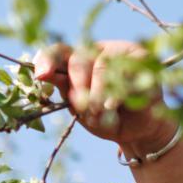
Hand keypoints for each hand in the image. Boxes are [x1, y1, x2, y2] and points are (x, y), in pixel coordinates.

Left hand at [33, 40, 178, 158]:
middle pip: (78, 60)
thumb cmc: (105, 118)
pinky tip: (114, 105)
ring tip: (100, 114)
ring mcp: (119, 51)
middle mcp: (96, 51)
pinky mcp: (140, 57)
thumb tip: (42, 74)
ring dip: (96, 96)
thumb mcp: (79, 107)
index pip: (58, 52)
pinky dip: (115, 93)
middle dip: (78, 88)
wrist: (137, 131)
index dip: (47, 60)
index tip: (42, 75)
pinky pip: (122, 72)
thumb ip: (63, 88)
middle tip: (84, 108)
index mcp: (76, 61)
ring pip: (100, 67)